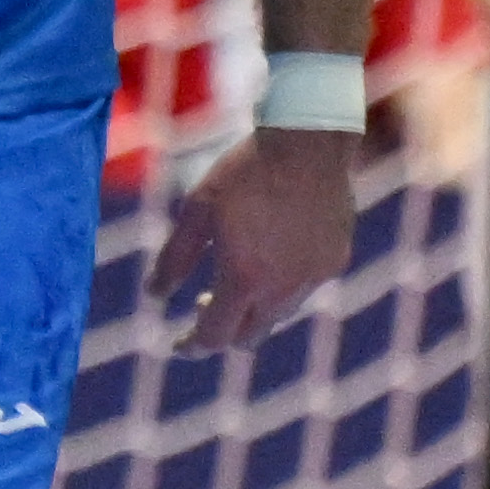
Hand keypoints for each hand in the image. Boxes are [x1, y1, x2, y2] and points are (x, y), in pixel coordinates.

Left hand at [147, 121, 362, 352]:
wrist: (308, 142)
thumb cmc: (244, 171)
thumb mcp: (197, 211)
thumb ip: (174, 258)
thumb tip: (154, 296)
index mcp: (244, 278)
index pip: (215, 336)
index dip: (193, 346)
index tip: (178, 346)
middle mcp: (283, 287)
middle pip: (249, 336)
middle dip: (223, 331)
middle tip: (203, 306)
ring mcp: (314, 276)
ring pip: (278, 316)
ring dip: (254, 311)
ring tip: (237, 278)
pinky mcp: (334, 261)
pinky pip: (303, 290)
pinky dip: (281, 288)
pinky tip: (271, 258)